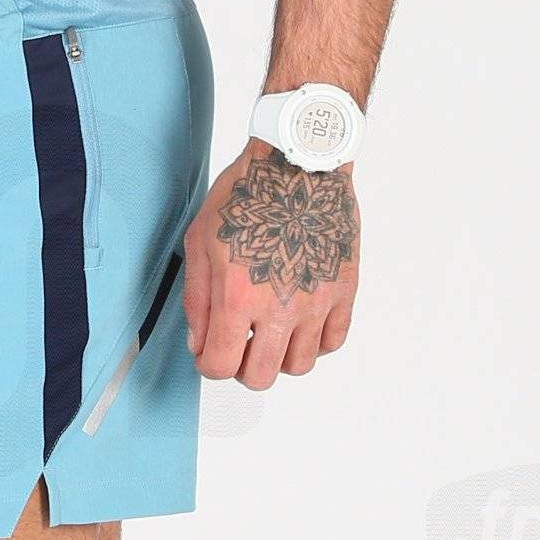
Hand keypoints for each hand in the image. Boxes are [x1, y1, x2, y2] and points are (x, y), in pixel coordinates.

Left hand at [183, 143, 358, 388]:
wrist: (299, 163)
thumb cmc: (247, 195)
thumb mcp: (200, 242)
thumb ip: (196, 301)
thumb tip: (199, 344)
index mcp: (238, 298)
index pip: (220, 366)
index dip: (209, 364)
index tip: (210, 353)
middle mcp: (280, 307)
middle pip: (260, 377)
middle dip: (243, 367)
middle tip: (241, 345)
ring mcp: (316, 302)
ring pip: (298, 365)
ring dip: (280, 356)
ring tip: (272, 330)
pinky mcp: (343, 290)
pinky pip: (332, 341)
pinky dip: (315, 341)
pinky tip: (300, 322)